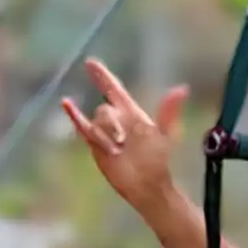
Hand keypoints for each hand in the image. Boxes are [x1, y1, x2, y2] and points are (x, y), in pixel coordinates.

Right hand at [60, 58, 188, 213]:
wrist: (146, 184)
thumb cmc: (158, 160)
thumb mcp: (166, 134)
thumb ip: (169, 112)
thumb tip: (181, 89)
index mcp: (132, 113)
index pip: (114, 89)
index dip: (102, 76)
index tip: (90, 63)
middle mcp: (116, 119)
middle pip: (104, 108)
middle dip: (111, 124)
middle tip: (122, 143)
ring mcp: (104, 132)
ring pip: (95, 122)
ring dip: (104, 137)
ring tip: (115, 151)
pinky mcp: (95, 145)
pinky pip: (82, 126)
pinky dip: (74, 115)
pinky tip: (66, 103)